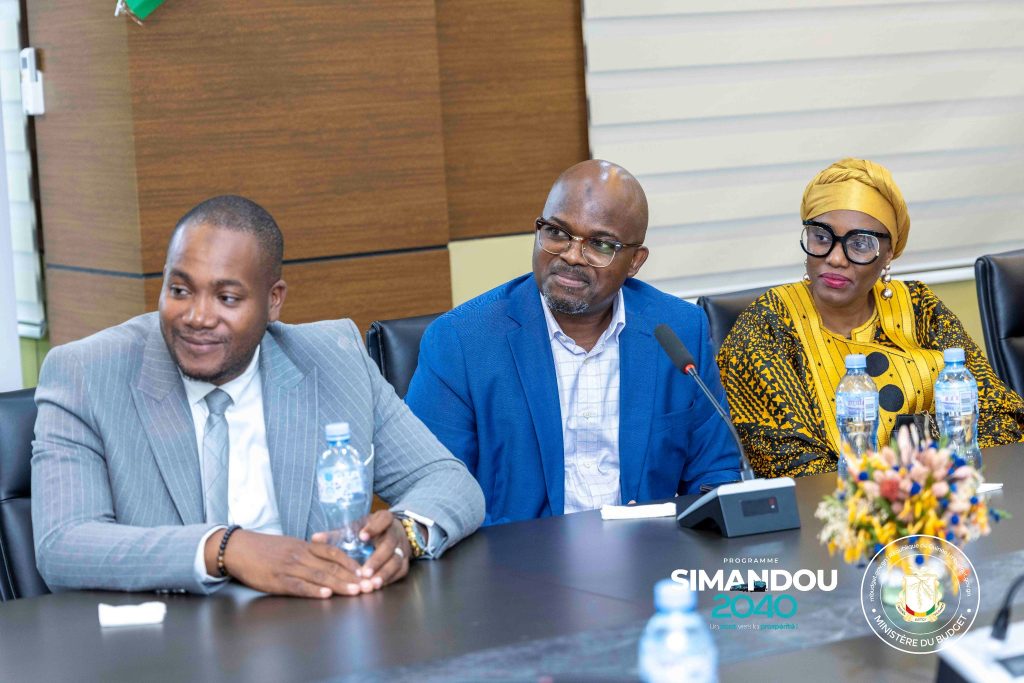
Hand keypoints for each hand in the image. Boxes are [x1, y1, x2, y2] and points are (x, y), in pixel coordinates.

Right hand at [205, 529, 363, 598]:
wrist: (238, 548)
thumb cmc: (265, 548)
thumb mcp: (290, 545)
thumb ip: (309, 552)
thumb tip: (329, 560)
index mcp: (305, 546)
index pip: (334, 552)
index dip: (352, 562)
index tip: (367, 571)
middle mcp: (301, 555)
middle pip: (331, 566)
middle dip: (353, 577)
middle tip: (369, 585)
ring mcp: (289, 567)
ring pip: (319, 576)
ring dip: (340, 585)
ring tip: (356, 591)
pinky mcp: (277, 580)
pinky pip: (299, 586)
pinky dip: (313, 590)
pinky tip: (326, 594)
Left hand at [312, 510, 411, 593]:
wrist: (392, 533)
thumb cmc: (369, 531)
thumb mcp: (355, 528)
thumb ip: (336, 534)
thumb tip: (314, 538)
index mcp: (385, 519)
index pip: (383, 519)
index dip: (374, 528)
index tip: (361, 536)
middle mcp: (396, 533)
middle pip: (389, 544)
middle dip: (377, 559)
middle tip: (364, 572)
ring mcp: (402, 548)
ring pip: (397, 560)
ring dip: (384, 573)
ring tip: (372, 584)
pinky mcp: (405, 561)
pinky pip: (400, 571)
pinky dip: (390, 579)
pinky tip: (378, 586)